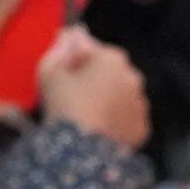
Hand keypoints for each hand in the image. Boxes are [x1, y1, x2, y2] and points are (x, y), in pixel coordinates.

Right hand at [35, 30, 150, 148]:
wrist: (80, 151)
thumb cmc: (64, 108)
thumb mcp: (49, 72)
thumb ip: (58, 49)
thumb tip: (66, 37)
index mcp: (112, 58)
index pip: (89, 49)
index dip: (72, 58)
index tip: (61, 67)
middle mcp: (132, 77)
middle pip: (107, 72)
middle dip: (91, 78)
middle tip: (70, 94)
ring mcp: (139, 104)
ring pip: (118, 96)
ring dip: (104, 99)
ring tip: (83, 115)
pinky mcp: (140, 128)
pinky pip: (125, 120)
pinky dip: (114, 122)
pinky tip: (96, 129)